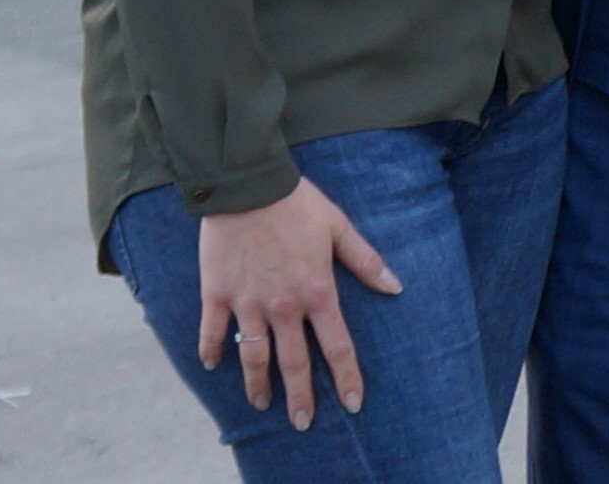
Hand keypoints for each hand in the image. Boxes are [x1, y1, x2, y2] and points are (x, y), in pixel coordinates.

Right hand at [194, 178, 402, 429]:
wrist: (246, 186)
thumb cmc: (297, 204)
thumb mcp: (340, 228)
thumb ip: (366, 261)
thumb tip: (396, 286)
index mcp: (317, 292)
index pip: (337, 347)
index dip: (347, 378)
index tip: (352, 404)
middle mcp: (282, 306)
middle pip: (293, 363)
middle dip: (300, 397)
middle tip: (303, 423)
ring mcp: (246, 303)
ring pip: (253, 356)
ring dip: (257, 384)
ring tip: (262, 404)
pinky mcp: (216, 294)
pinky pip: (213, 332)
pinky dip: (212, 351)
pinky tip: (214, 367)